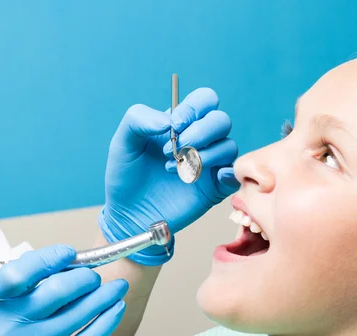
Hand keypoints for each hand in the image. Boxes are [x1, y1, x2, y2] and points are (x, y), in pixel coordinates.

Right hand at [0, 246, 127, 335]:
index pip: (20, 272)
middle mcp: (7, 326)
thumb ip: (22, 287)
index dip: (49, 258)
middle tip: (94, 276)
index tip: (70, 253)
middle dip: (84, 278)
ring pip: (77, 314)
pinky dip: (106, 321)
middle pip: (56, 291)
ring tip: (117, 287)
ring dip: (104, 295)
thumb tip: (64, 262)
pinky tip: (116, 308)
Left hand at [100, 88, 238, 265]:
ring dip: (202, 156)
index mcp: (182, 124)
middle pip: (221, 121)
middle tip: (173, 151)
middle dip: (200, 132)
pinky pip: (234, 175)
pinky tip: (201, 178)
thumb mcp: (122, 141)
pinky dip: (226, 173)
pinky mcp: (215, 188)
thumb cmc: (125, 175)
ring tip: (174, 170)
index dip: (194, 108)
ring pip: (229, 146)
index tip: (174, 125)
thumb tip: (169, 120)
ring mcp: (209, 164)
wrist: (128, 212)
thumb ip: (139, 119)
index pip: (205, 100)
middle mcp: (200, 140)